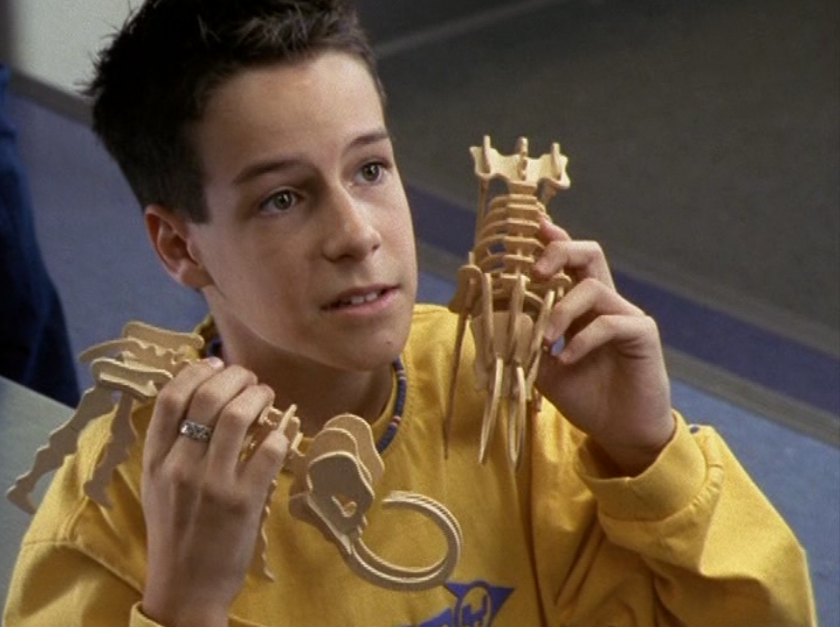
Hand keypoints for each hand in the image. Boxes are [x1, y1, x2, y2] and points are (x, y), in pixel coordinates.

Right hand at [141, 359, 288, 626]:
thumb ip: (171, 445)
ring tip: (267, 397)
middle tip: (250, 380)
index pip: (170, 398)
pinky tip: (281, 433)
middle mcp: (180, 466)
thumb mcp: (157, 486)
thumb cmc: (174, 532)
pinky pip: (269, 450)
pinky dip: (280, 433)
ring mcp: (213, 484)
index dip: (197, 371)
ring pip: (238, 416)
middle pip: (208, 397)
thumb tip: (202, 396)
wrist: (185, 589)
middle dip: (236, 377)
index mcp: (155, 461)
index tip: (217, 363)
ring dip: (259, 397)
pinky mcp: (244, 501)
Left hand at [533, 218, 674, 475]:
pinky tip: (567, 358)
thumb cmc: (584, 396)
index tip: (531, 226)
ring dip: (561, 309)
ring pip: (593, 287)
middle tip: (533, 271)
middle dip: (558, 251)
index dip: (551, 240)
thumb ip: (522, 342)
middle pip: (589, 253)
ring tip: (545, 339)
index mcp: (581, 305)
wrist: (621, 431)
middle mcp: (605, 302)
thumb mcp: (542, 368)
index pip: (567, 261)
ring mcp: (626, 315)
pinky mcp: (642, 334)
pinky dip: (583, 338)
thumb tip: (488, 320)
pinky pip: (611, 322)